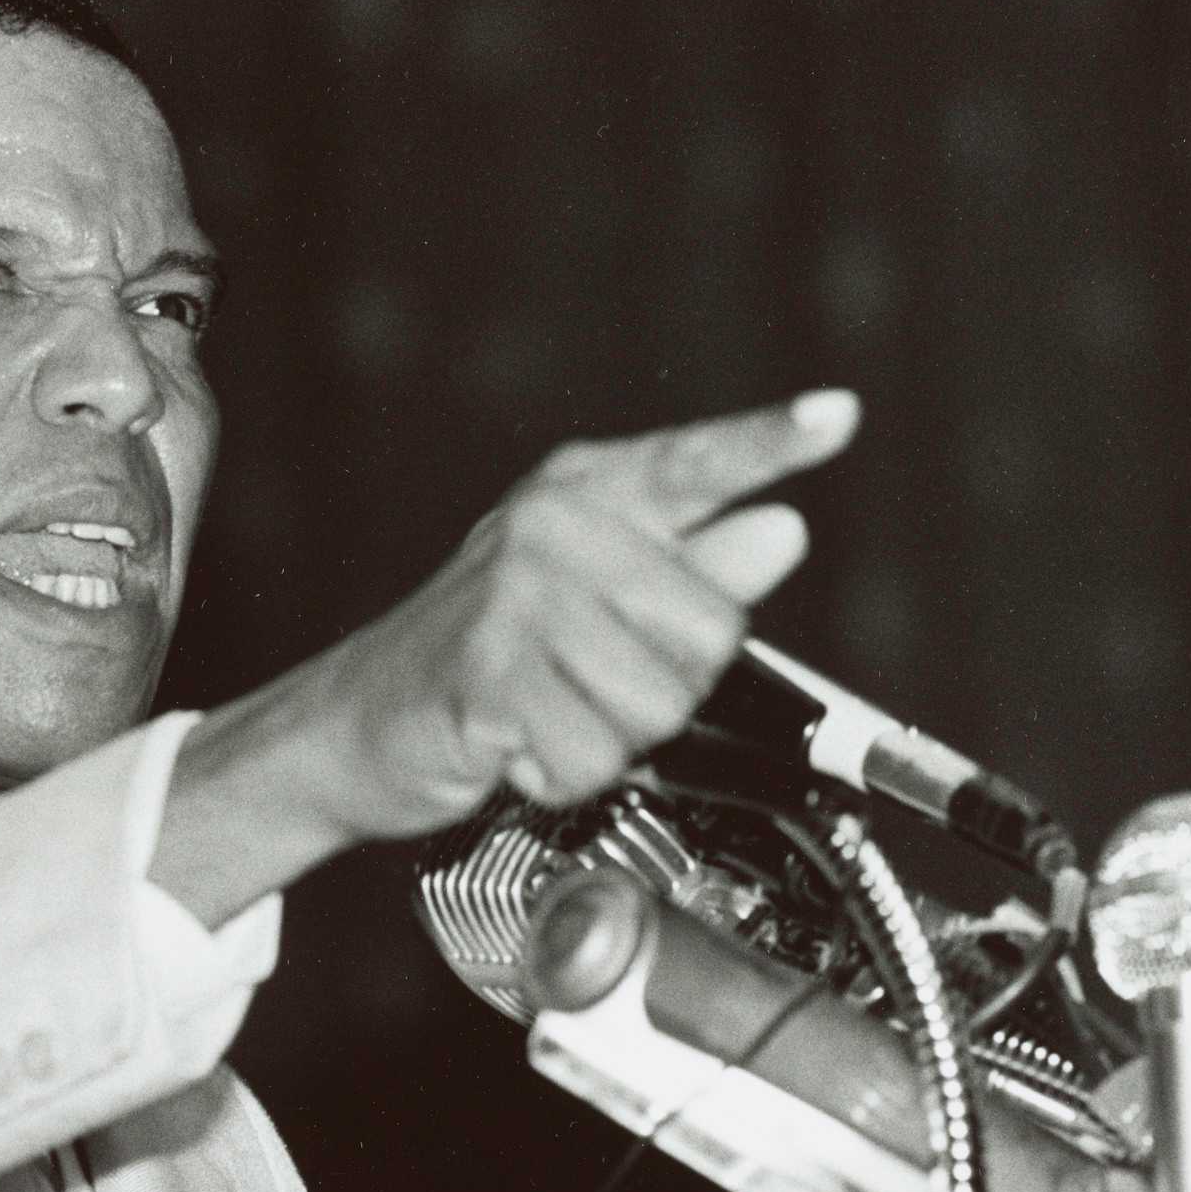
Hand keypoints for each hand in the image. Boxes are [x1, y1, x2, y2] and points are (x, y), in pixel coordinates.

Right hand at [153, 390, 859, 923]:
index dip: (769, 443)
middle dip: (668, 689)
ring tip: (548, 713)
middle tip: (587, 685)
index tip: (836, 415)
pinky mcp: (487, 668)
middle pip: (710, 633)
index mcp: (587, 495)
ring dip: (612, 740)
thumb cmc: (485, 657)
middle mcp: (552, 526)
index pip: (697, 465)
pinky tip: (517, 745)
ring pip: (659, 704)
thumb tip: (780, 529)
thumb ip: (692, 569)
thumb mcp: (595, 602)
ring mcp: (515, 592)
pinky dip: (564, 776)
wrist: (354, 724)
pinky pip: (595, 753)